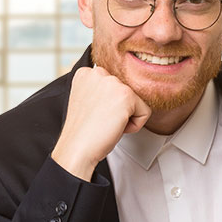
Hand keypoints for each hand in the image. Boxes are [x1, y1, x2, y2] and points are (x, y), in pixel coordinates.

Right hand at [50, 65, 150, 180]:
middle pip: (126, 92)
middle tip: (100, 120)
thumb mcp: (87, 101)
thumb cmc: (82, 132)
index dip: (107, 105)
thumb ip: (101, 90)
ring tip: (106, 123)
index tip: (93, 114)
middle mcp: (98, 73)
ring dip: (125, 117)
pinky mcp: (126, 95)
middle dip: (118, 109)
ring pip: (136, 102)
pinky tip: (114, 127)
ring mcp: (112, 82)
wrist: (77, 148)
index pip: (114, 86)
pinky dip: (134, 126)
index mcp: (86, 73)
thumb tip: (118, 93)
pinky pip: (144, 112)